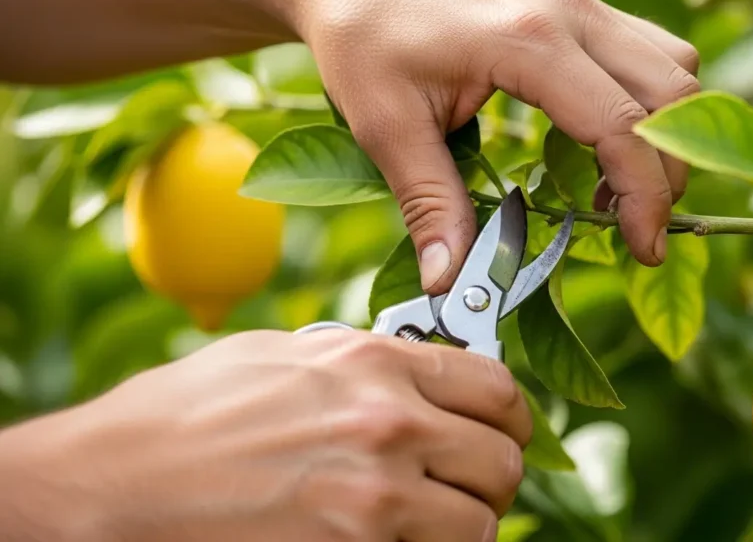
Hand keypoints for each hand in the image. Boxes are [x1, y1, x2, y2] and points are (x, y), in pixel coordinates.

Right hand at [0, 329, 531, 541]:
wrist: (115, 480)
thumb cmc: (186, 412)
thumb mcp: (284, 356)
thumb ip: (364, 362)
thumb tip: (415, 373)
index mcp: (375, 364)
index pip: (497, 388)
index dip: (508, 415)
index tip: (500, 429)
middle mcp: (388, 424)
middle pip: (502, 460)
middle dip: (490, 475)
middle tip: (464, 484)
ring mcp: (375, 496)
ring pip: (480, 523)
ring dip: (463, 523)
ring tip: (426, 519)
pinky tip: (394, 539)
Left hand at [289, 0, 699, 291]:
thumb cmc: (364, 38)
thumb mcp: (387, 126)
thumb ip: (430, 204)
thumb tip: (449, 280)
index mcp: (528, 41)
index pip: (623, 127)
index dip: (646, 197)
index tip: (643, 246)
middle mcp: (570, 11)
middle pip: (672, 95)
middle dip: (669, 171)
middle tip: (636, 226)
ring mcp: (579, 1)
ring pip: (672, 66)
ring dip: (663, 133)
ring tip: (616, 185)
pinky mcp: (576, 4)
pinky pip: (646, 49)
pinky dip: (646, 102)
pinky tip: (600, 138)